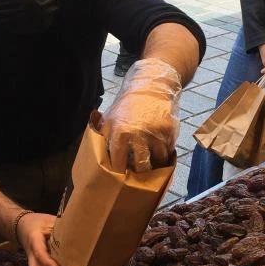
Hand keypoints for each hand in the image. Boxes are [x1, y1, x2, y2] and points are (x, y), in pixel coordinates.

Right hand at [15, 212, 62, 265]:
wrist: (23, 226)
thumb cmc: (38, 223)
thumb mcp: (49, 221)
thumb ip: (61, 228)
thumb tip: (81, 233)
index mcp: (35, 239)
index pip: (39, 252)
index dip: (46, 262)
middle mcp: (32, 253)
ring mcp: (33, 261)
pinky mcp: (37, 264)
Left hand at [99, 58, 180, 172]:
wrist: (151, 84)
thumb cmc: (127, 104)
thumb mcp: (110, 117)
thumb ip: (104, 137)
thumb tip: (95, 158)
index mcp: (119, 132)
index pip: (117, 163)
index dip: (119, 174)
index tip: (119, 181)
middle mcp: (138, 134)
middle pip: (140, 167)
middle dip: (139, 175)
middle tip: (138, 179)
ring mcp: (156, 133)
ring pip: (157, 161)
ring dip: (155, 166)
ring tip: (151, 169)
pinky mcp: (169, 131)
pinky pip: (168, 151)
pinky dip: (164, 156)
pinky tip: (160, 155)